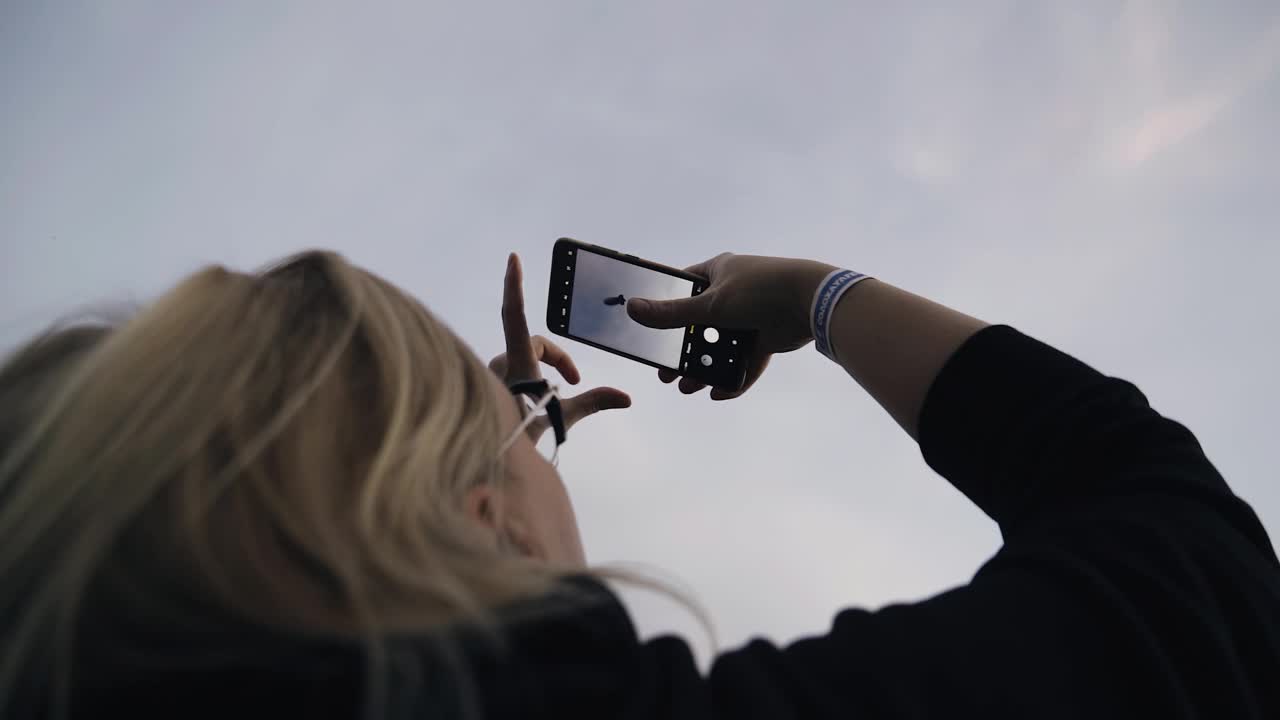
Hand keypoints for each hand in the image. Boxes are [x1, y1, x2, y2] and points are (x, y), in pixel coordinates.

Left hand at [489, 253, 630, 443]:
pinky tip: (528, 405)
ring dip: (539, 373)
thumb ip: (594, 402)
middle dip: (556, 361)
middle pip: (535, 344)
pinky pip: (513, 368)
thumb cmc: (525, 436)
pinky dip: (527, 380)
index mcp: (518, 365)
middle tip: (572, 384)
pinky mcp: (486, 380)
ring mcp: (491, 372)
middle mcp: (500, 362)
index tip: (513, 258)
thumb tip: (627, 398)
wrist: (493, 456)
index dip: (515, 284)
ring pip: (523, 359)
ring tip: (545, 403)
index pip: (515, 316)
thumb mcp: (564, 416)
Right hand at [627, 253, 835, 399]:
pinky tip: (719, 393)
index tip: (652, 333)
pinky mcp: (766, 337)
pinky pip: (744, 362)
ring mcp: (750, 316)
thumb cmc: (759, 290)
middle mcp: (733, 293)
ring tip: (689, 388)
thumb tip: (632, 308)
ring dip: (704, 368)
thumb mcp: (709, 304)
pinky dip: (732, 377)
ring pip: (720, 347)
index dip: (667, 309)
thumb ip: (671, 313)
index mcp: (718, 274)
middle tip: (667, 374)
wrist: (810, 302)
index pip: (684, 289)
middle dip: (683, 352)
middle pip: (700, 326)